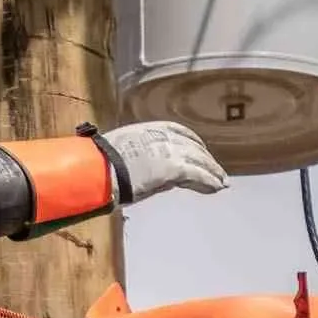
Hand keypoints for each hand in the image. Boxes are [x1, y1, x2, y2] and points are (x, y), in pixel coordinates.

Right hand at [104, 120, 228, 203]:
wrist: (96, 170)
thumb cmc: (98, 164)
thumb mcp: (118, 151)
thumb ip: (135, 155)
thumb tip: (140, 167)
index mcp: (147, 129)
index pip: (178, 131)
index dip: (192, 142)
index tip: (200, 149)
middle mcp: (161, 136)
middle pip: (192, 146)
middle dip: (206, 158)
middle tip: (216, 170)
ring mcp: (169, 151)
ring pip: (199, 160)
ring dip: (212, 171)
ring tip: (221, 183)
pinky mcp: (174, 168)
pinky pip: (198, 175)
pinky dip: (209, 182)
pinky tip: (217, 188)